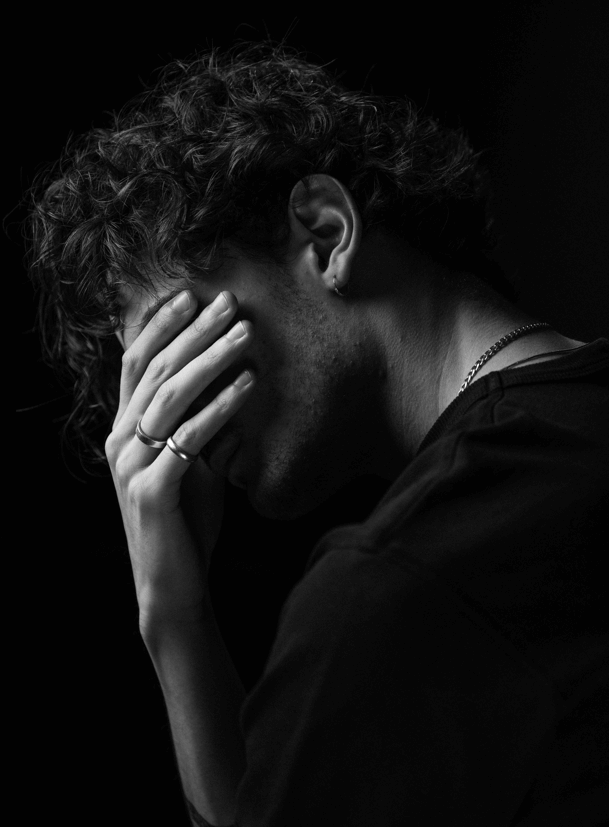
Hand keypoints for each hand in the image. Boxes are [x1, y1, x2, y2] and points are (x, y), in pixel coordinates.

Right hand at [105, 289, 254, 621]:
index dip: (161, 326)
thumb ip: (195, 424)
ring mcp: (132, 466)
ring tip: (246, 334)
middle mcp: (119, 441)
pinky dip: (220, 407)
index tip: (193, 296)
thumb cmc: (185, 520)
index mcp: (124, 430)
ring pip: (170, 397)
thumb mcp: (190, 462)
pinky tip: (248, 385)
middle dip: (195, 332)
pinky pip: (190, 438)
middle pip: (157, 371)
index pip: (136, 364)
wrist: (172, 584)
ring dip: (211, 359)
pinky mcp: (152, 490)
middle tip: (231, 303)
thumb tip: (228, 379)